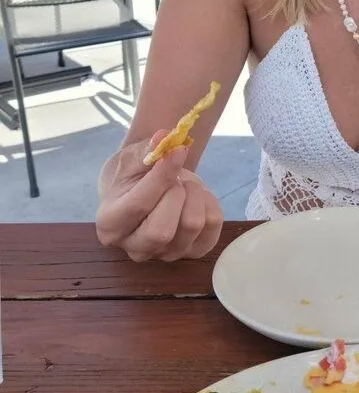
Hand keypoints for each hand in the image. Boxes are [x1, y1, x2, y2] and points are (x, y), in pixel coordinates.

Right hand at [96, 130, 222, 262]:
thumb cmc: (134, 175)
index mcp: (110, 225)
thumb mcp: (132, 159)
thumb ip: (146, 150)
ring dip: (194, 194)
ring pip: (192, 225)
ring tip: (184, 185)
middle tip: (175, 178)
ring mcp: (166, 254)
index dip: (161, 176)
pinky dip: (210, 202)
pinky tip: (196, 197)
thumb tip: (164, 138)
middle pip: (162, 230)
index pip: (138, 205)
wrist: (146, 189)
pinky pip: (213, 225)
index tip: (177, 152)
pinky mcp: (194, 251)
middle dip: (176, 194)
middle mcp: (135, 247)